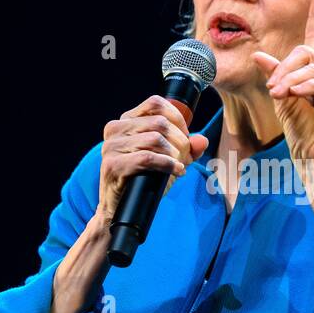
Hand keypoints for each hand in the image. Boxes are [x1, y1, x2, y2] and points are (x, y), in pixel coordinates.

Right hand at [96, 95, 208, 230]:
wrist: (120, 209)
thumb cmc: (143, 180)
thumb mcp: (168, 160)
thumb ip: (187, 149)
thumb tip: (202, 141)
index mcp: (126, 121)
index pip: (155, 103)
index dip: (177, 118)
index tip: (186, 137)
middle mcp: (115, 129)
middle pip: (159, 123)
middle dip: (180, 141)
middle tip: (185, 157)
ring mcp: (111, 147)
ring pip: (155, 138)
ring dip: (174, 154)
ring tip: (178, 166)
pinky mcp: (113, 165)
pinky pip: (147, 158)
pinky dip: (167, 164)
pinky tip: (176, 171)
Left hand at [251, 0, 313, 188]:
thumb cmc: (305, 141)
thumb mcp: (284, 102)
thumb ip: (276, 77)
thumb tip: (260, 54)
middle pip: (307, 54)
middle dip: (285, 69)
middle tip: (273, 89)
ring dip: (293, 81)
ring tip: (281, 96)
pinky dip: (311, 86)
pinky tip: (298, 94)